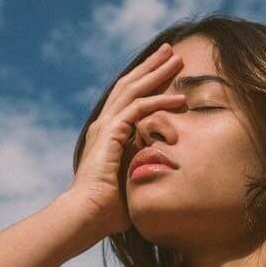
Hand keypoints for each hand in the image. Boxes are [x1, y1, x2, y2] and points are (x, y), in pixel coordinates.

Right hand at [65, 43, 185, 238]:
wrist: (87, 215)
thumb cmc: (110, 207)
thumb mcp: (131, 176)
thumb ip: (143, 164)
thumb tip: (162, 163)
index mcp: (108, 132)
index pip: (129, 97)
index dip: (147, 80)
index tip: (165, 68)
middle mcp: (104, 124)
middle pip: (130, 84)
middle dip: (152, 66)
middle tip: (171, 51)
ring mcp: (105, 127)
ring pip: (134, 89)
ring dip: (157, 73)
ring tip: (178, 60)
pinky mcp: (110, 134)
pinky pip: (138, 109)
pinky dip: (159, 102)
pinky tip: (178, 99)